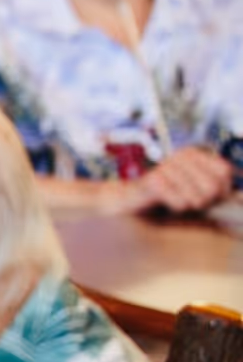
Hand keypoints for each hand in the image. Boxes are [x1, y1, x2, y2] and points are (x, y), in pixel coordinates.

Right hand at [116, 146, 233, 214]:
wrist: (129, 198)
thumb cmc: (166, 194)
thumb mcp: (194, 187)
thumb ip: (217, 188)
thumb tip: (240, 198)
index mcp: (194, 153)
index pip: (224, 173)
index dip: (221, 190)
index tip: (209, 196)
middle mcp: (181, 155)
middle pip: (212, 187)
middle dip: (203, 200)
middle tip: (189, 200)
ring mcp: (167, 166)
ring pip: (197, 197)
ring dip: (187, 205)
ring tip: (174, 199)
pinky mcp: (154, 181)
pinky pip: (180, 203)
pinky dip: (175, 208)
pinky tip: (163, 201)